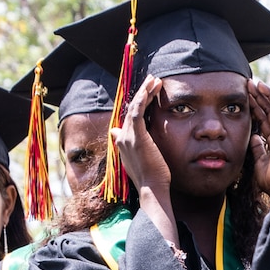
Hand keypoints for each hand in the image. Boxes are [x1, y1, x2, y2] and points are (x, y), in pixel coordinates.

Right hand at [111, 75, 178, 244]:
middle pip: (131, 109)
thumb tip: (115, 134)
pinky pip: (137, 111)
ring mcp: (128, 137)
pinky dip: (143, 97)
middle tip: (151, 81)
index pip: (129, 118)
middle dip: (142, 94)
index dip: (138, 104)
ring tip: (153, 80)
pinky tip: (151, 88)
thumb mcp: (140, 159)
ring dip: (144, 91)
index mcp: (123, 143)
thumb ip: (130, 147)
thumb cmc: (152, 177)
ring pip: (134, 107)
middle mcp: (122, 138)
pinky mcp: (136, 136)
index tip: (148, 94)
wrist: (152, 189)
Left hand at [248, 80, 269, 201]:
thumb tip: (253, 137)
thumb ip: (257, 148)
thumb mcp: (259, 161)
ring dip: (266, 95)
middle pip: (269, 111)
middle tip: (250, 84)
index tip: (247, 96)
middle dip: (259, 97)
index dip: (256, 107)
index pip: (263, 119)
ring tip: (257, 83)